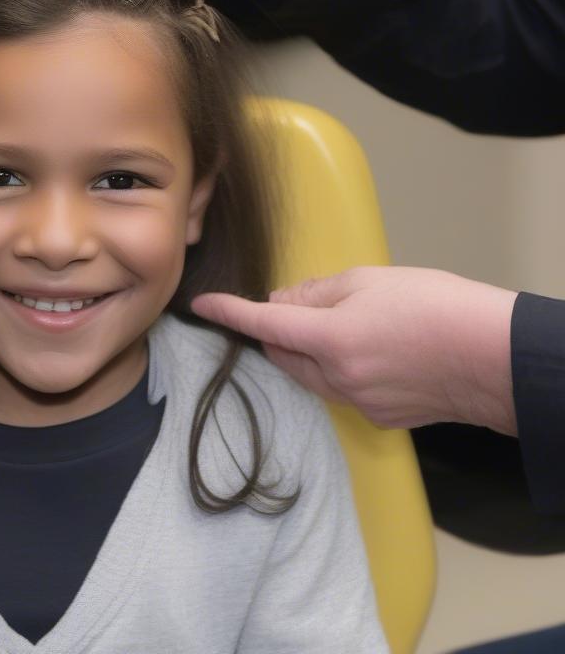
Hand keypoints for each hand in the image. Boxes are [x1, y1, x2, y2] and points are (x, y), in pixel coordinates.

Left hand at [190, 266, 518, 434]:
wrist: (495, 358)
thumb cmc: (436, 307)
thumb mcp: (370, 281)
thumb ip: (316, 293)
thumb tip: (282, 303)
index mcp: (329, 339)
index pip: (262, 325)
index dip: (228, 313)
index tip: (202, 305)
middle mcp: (336, 378)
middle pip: (283, 354)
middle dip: (277, 332)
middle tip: (297, 306)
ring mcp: (358, 403)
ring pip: (310, 375)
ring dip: (307, 351)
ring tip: (341, 324)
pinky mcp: (380, 417)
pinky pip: (340, 390)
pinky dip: (338, 369)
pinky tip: (370, 351)